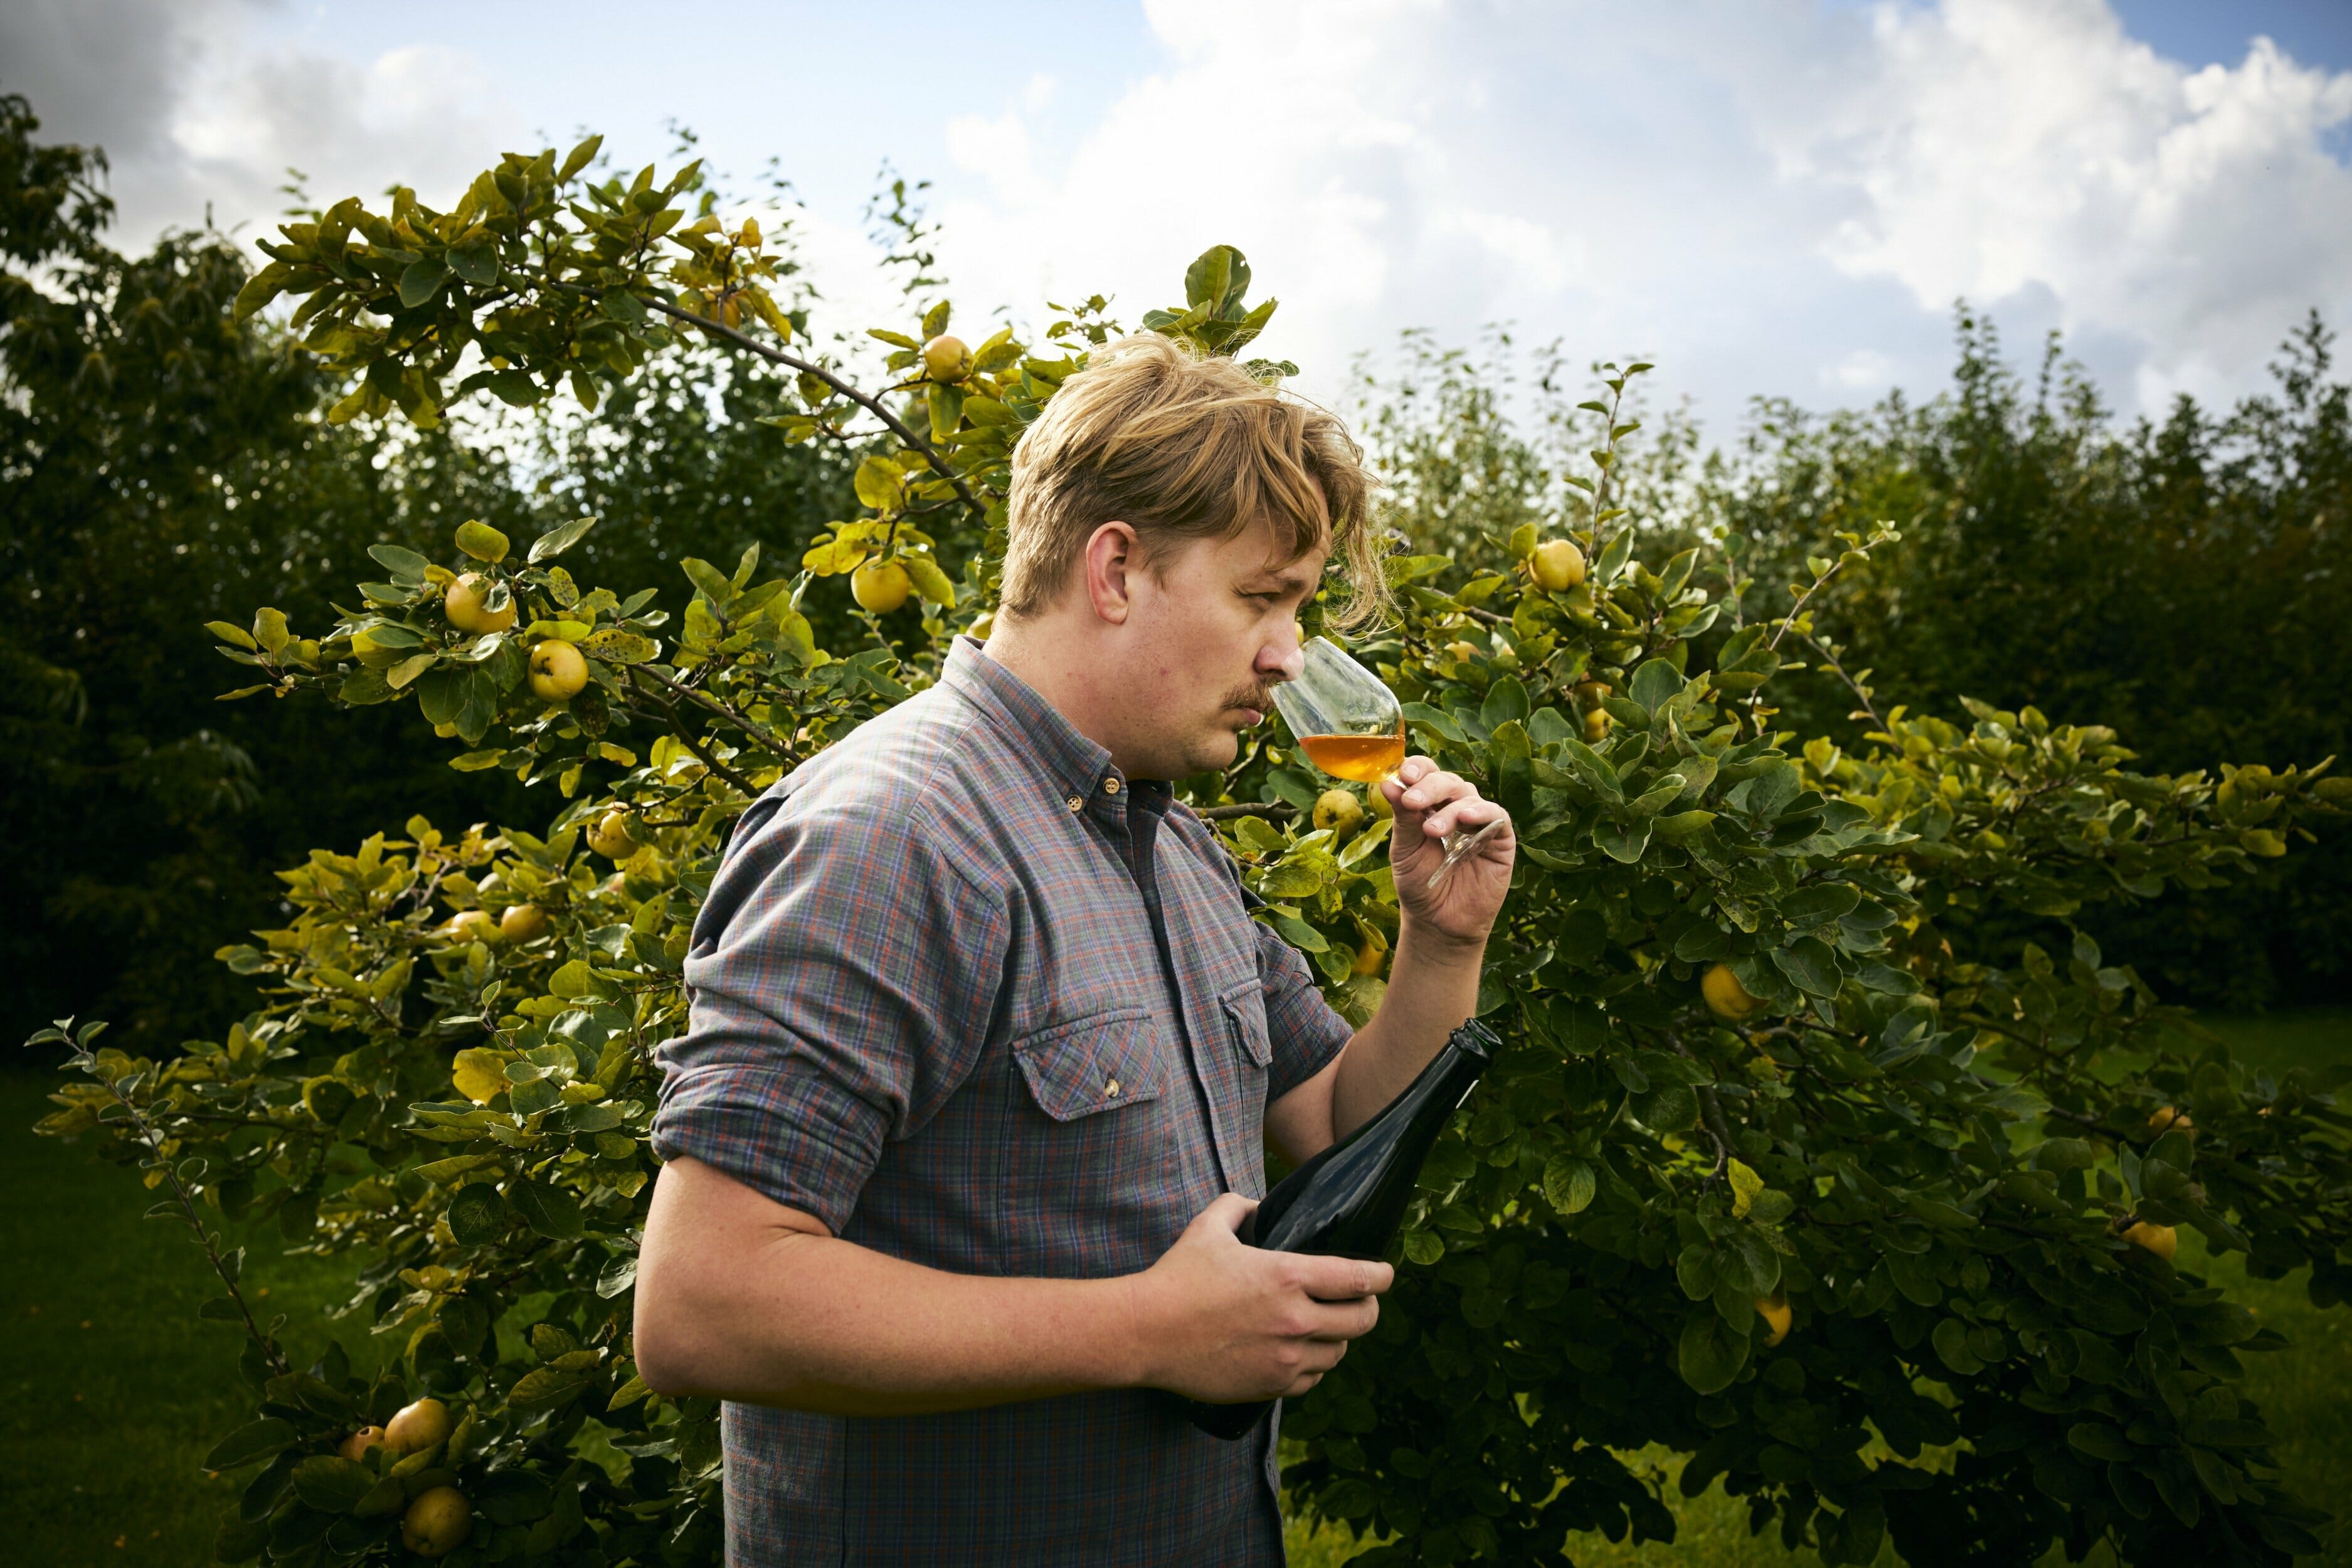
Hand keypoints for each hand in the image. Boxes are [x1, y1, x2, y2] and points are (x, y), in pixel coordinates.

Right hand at [1123, 1195, 1393, 1403]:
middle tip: (1361, 1301)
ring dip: (1339, 1338)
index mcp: (1287, 1276)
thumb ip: (1239, 1207)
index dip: (1381, 1276)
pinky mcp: (1270, 1386)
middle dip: (1368, 1308)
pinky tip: (1303, 1353)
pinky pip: (1312, 1379)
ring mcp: (1285, 1358)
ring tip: (1330, 1327)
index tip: (1386, 1274)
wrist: (1146, 1333)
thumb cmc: (1177, 1278)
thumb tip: (1259, 1205)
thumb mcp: (1208, 1228)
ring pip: (1338, 1353)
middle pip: (1361, 1320)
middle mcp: (1295, 1320)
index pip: (1357, 1279)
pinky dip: (1315, 1365)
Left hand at [1382, 756, 1513, 943]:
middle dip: (1430, 787)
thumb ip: (1402, 818)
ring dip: (1449, 809)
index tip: (1403, 775)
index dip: (1417, 768)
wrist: (1438, 922)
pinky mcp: (1500, 839)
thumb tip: (1388, 783)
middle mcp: (1456, 807)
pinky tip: (1466, 819)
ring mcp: (1479, 821)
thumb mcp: (1405, 850)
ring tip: (1432, 830)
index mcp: (1430, 804)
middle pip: (1448, 781)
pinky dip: (1481, 812)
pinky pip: (1496, 816)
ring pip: (1469, 796)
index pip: (1426, 773)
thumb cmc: (1419, 883)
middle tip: (1413, 801)